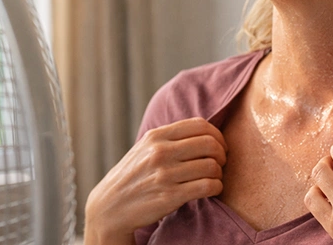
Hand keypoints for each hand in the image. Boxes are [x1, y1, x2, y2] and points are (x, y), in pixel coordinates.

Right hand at [84, 117, 227, 244]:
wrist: (110, 207)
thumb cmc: (133, 177)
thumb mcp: (144, 148)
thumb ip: (169, 138)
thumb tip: (204, 131)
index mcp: (156, 136)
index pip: (200, 125)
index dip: (217, 134)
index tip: (219, 146)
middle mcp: (160, 152)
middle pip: (210, 144)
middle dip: (222, 153)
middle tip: (221, 163)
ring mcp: (165, 174)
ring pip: (211, 166)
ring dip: (219, 173)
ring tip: (214, 178)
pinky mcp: (170, 196)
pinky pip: (207, 186)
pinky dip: (216, 187)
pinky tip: (212, 189)